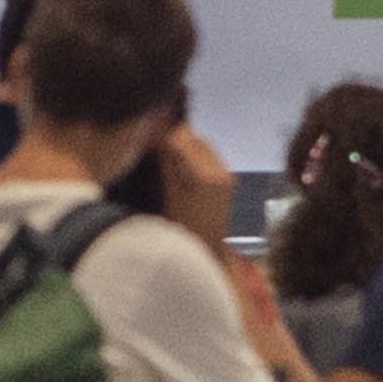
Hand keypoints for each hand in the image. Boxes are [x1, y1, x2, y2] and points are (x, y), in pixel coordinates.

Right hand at [154, 123, 237, 244]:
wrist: (206, 248)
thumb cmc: (183, 226)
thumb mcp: (170, 193)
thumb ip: (167, 161)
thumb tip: (157, 135)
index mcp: (204, 176)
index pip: (184, 139)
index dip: (166, 133)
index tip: (153, 134)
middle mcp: (220, 171)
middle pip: (196, 139)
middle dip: (177, 138)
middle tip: (159, 143)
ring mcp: (227, 174)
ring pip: (204, 146)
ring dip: (187, 145)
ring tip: (170, 154)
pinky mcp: (229, 178)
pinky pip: (211, 156)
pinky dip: (197, 155)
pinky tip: (185, 165)